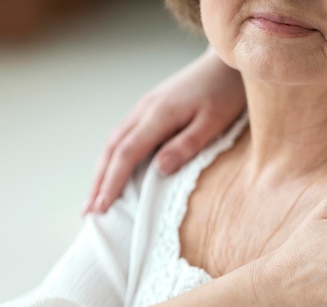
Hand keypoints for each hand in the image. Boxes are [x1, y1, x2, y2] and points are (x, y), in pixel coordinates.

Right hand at [84, 49, 245, 213]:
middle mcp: (144, 110)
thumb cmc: (225, 93)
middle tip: (88, 211)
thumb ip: (186, 146)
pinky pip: (123, 135)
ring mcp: (145, 106)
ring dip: (102, 170)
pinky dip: (113, 156)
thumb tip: (159, 169)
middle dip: (98, 181)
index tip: (101, 208)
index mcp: (158, 115)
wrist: (225, 63)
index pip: (126, 154)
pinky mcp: (151, 106)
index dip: (112, 183)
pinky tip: (113, 169)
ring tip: (94, 196)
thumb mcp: (213, 123)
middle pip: (111, 149)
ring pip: (114, 141)